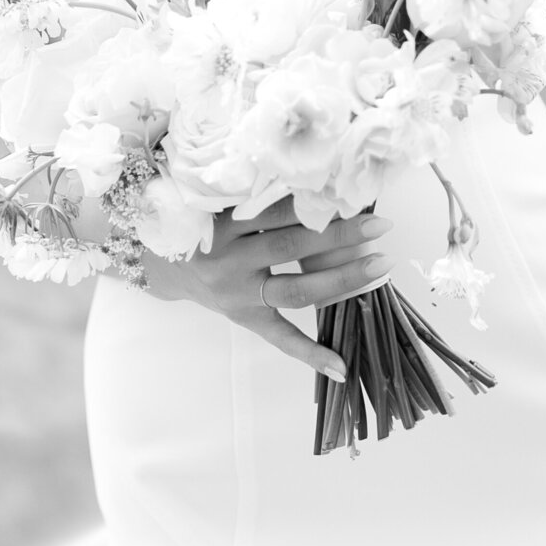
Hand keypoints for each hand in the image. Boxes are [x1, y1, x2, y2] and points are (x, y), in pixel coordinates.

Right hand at [139, 197, 393, 379]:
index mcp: (225, 223)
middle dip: (340, 236)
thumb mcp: (220, 201)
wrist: (163, 263)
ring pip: (296, 290)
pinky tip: (341, 366)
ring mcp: (238, 293)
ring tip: (380, 266)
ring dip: (342, 280)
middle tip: (381, 226)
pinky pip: (280, 337)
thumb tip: (321, 179)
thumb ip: (259, 193)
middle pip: (293, 247)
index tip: (354, 192)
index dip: (316, 202)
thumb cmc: (201, 223)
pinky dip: (311, 353)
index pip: (278, 211)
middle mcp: (230, 259)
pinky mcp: (244, 318)